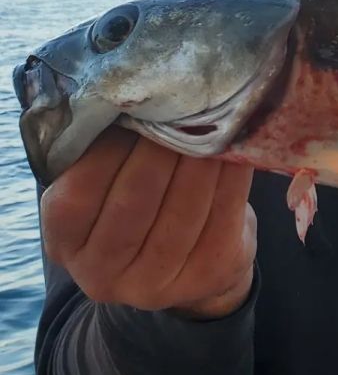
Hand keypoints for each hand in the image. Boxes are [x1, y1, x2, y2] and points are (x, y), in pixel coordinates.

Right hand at [40, 126, 256, 318]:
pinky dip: (232, 176)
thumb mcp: (106, 186)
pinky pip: (223, 215)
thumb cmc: (141, 204)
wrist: (189, 259)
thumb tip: (132, 91)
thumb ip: (103, 153)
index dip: (111, 147)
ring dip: (202, 157)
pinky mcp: (205, 275)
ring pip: (184, 208)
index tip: (138, 107)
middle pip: (135, 200)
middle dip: (161, 147)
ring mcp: (153, 283)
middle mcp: (101, 272)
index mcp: (65, 242)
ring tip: (214, 122)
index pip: (79, 193)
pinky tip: (236, 149)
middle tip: (182, 107)